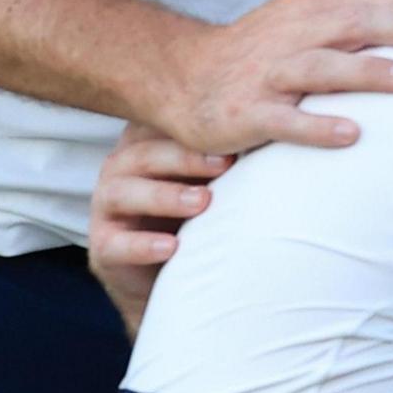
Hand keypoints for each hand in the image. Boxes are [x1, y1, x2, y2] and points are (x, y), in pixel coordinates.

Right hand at [86, 123, 232, 332]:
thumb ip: (233, 148)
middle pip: (145, 153)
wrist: (172, 273)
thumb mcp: (216, 175)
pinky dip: (143, 245)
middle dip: (186, 156)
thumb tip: (289, 119)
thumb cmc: (203, 210)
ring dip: (165, 196)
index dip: (196, 124)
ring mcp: (108, 207)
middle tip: (225, 163)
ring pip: (125, 193)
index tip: (240, 126)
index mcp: (148, 143)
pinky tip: (172, 246)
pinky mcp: (103, 247)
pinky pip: (116, 243)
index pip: (164, 125)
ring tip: (202, 202)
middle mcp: (122, 169)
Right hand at [141, 0, 392, 155]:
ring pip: (325, 67)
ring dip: (370, 72)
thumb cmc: (254, 49)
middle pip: (361, 22)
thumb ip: (343, 1)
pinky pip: (284, 119)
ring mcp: (271, 72)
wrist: (176, 75)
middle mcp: (298, 33)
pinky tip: (351, 135)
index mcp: (318, 8)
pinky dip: (317, 125)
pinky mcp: (246, 113)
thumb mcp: (299, 15)